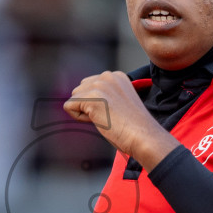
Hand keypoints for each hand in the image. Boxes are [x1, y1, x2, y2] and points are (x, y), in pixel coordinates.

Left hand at [64, 71, 179, 168]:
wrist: (143, 136)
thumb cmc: (133, 127)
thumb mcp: (118, 102)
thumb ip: (104, 95)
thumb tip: (83, 100)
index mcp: (116, 76)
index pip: (89, 86)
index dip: (96, 104)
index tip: (114, 111)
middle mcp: (107, 76)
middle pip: (79, 90)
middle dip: (87, 106)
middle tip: (108, 116)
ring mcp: (100, 85)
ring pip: (73, 98)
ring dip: (84, 112)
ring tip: (105, 118)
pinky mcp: (92, 97)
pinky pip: (69, 106)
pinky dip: (79, 118)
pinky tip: (98, 121)